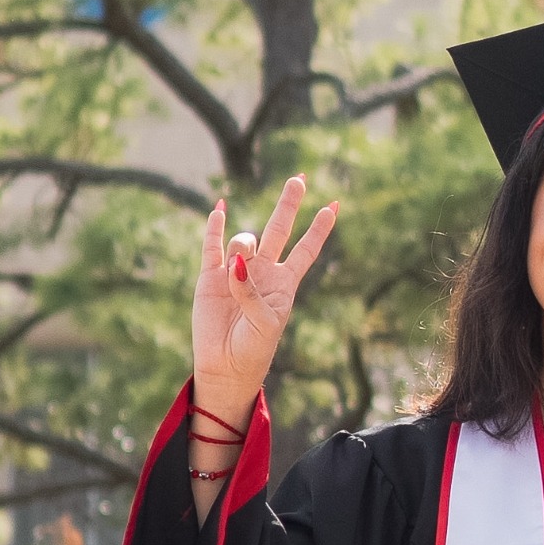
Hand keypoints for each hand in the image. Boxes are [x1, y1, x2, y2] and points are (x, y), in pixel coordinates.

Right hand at [192, 175, 336, 414]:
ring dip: (242, 247)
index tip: (333, 207)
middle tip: (299, 178)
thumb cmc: (254, 348)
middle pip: (279, 230)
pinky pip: (212, 245)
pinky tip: (220, 209)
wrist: (225, 366)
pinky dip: (216, 227)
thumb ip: (253, 292)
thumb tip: (235, 262)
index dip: (318, 230)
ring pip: (244, 241)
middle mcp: (263, 271)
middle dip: (289, 204)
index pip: (305, 250)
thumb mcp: (265, 323)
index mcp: (285, 283)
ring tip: (234, 274)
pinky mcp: (209, 275)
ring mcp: (236, 270)